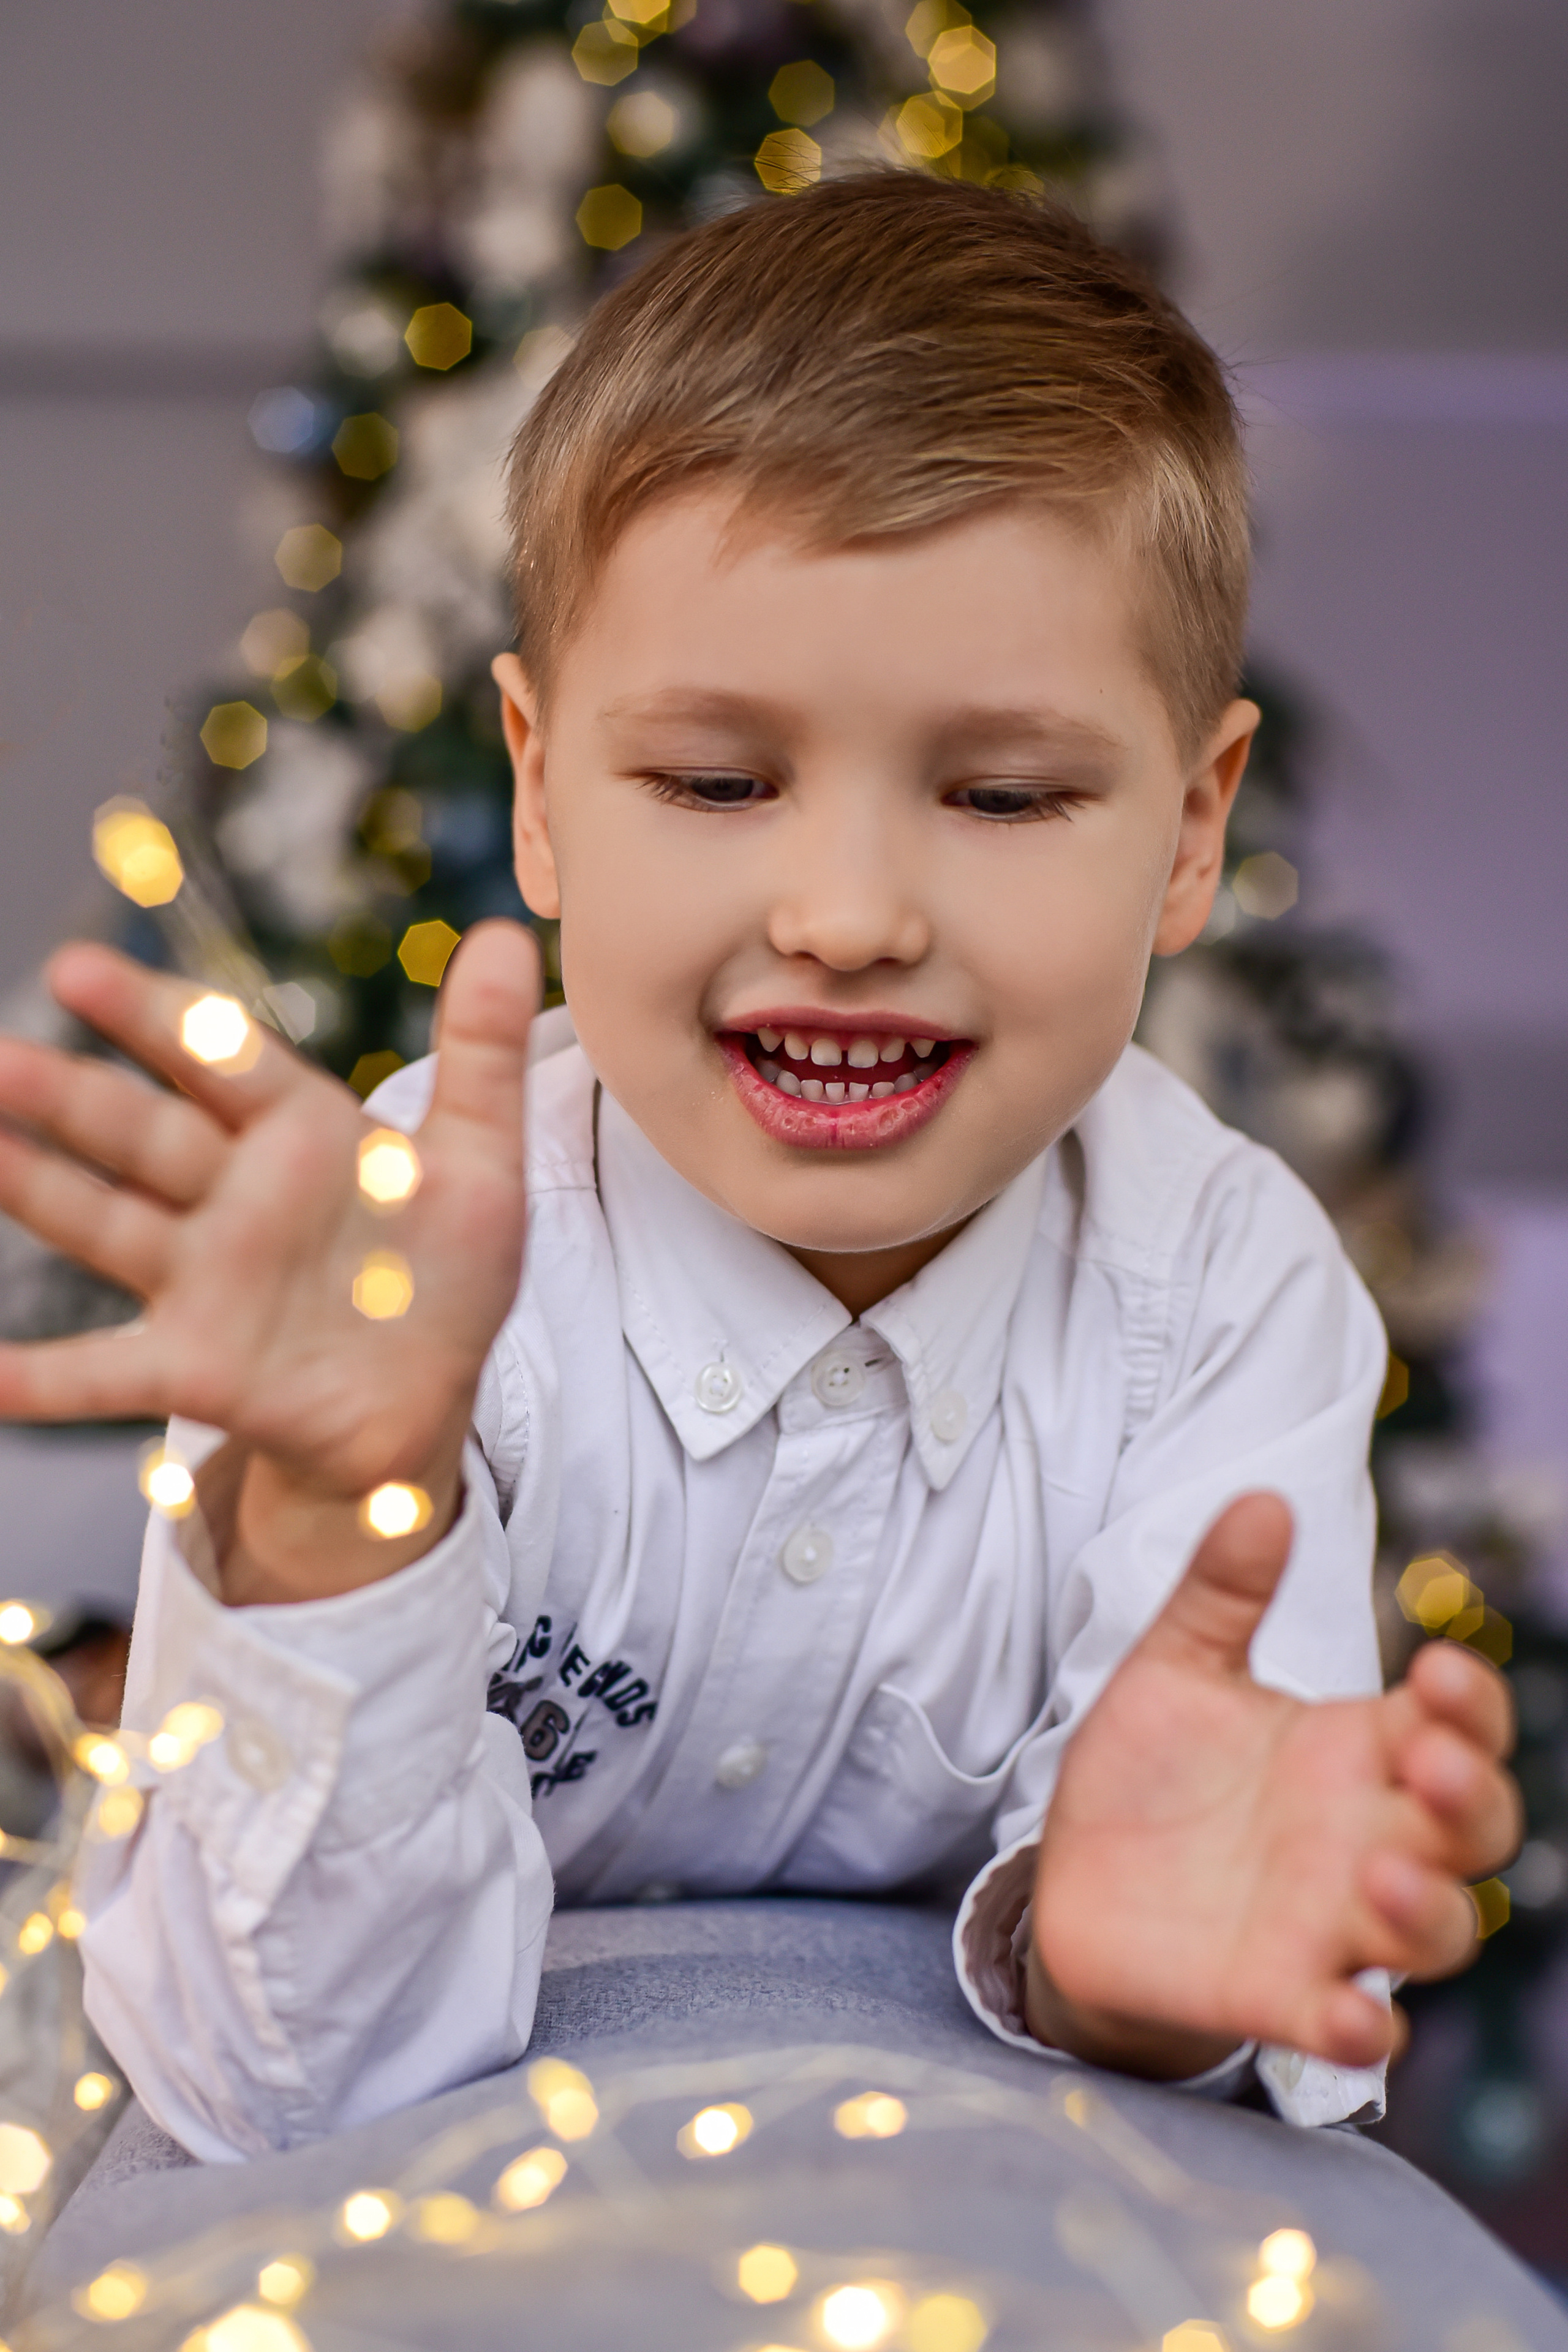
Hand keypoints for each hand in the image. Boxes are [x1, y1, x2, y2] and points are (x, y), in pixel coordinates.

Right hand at [0, 924, 536, 1601]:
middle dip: (68, 1096)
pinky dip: (45, 1379)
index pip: (218, 1060)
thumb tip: (513, 934)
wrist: (433, 1395)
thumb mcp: (480, 1161)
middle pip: (142, 1134)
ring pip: (107, 1224)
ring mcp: (204, 1280)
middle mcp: (233, 1196)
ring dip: (36, 1190)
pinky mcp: (196, 1365)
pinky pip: (108, 1372)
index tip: (79, 970)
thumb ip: (484, 1051)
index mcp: (298, 1133)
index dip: (155, 1018)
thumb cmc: (445, 1270)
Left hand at [1028, 1492, 1520, 2073]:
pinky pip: (1347, 2024)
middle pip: (1472, 1830)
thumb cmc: (1148, 1774)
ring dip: (1430, 1910)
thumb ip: (1218, 1592)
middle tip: (1426, 1760)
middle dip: (1471, 1798)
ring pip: (1438, 1932)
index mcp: (1352, 1752)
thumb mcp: (1174, 1668)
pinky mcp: (1277, 1994)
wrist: (1071, 1878)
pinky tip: (1353, 2017)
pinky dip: (1360, 2027)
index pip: (1454, 1727)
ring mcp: (1329, 1923)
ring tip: (1380, 1878)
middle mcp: (1363, 1839)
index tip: (1433, 1667)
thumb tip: (1261, 1501)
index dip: (1469, 1704)